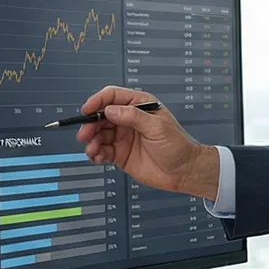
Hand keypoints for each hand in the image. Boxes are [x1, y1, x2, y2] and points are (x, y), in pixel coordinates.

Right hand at [75, 86, 220, 197]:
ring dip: (91, 141)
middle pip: (101, 116)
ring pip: (99, 134)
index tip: (87, 110)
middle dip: (90, 124)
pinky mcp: (120, 153)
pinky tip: (97, 157)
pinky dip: (95, 153)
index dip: (98, 101)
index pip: (113, 97)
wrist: (183, 172)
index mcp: (139, 105)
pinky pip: (102, 150)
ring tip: (92, 149)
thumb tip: (110, 110)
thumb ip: (133, 117)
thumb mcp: (157, 127)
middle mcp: (128, 119)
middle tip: (85, 134)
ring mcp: (123, 136)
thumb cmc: (177, 146)